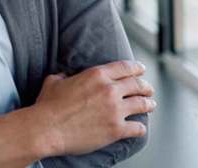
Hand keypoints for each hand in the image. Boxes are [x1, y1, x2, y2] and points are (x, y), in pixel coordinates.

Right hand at [33, 60, 154, 156]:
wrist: (47, 128)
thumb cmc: (48, 105)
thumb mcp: (54, 81)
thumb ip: (65, 75)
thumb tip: (66, 76)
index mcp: (96, 75)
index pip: (124, 67)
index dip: (136, 68)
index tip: (141, 69)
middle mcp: (109, 90)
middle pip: (137, 85)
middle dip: (145, 86)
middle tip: (148, 89)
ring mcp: (115, 110)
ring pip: (142, 104)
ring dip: (148, 104)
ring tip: (150, 105)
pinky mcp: (117, 130)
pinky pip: (138, 127)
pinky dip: (140, 127)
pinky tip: (140, 128)